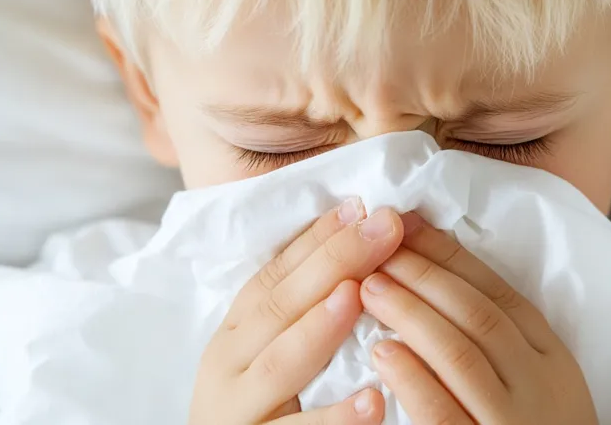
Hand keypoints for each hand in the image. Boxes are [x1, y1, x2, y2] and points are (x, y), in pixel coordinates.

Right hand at [189, 199, 405, 424]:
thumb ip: (297, 305)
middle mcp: (228, 366)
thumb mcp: (264, 349)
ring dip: (320, 328)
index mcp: (234, 333)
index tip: (361, 206)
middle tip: (382, 228)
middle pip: (278, 307)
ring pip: (278, 367)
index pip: (275, 274)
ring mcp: (240, 411)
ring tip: (359, 295)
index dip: (316, 239)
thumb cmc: (255, 405)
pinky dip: (335, 418)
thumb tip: (352, 238)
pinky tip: (374, 400)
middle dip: (332, 263)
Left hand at [360, 215, 597, 424]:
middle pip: (478, 314)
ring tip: (368, 286)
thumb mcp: (532, 381)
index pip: (498, 292)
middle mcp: (540, 386)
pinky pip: (445, 413)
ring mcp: (516, 422)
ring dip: (410, 313)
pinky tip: (381, 352)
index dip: (449, 255)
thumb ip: (497, 336)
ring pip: (461, 355)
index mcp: (552, 358)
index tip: (407, 226)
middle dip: (423, 274)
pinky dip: (413, 378)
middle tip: (376, 248)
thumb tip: (436, 268)